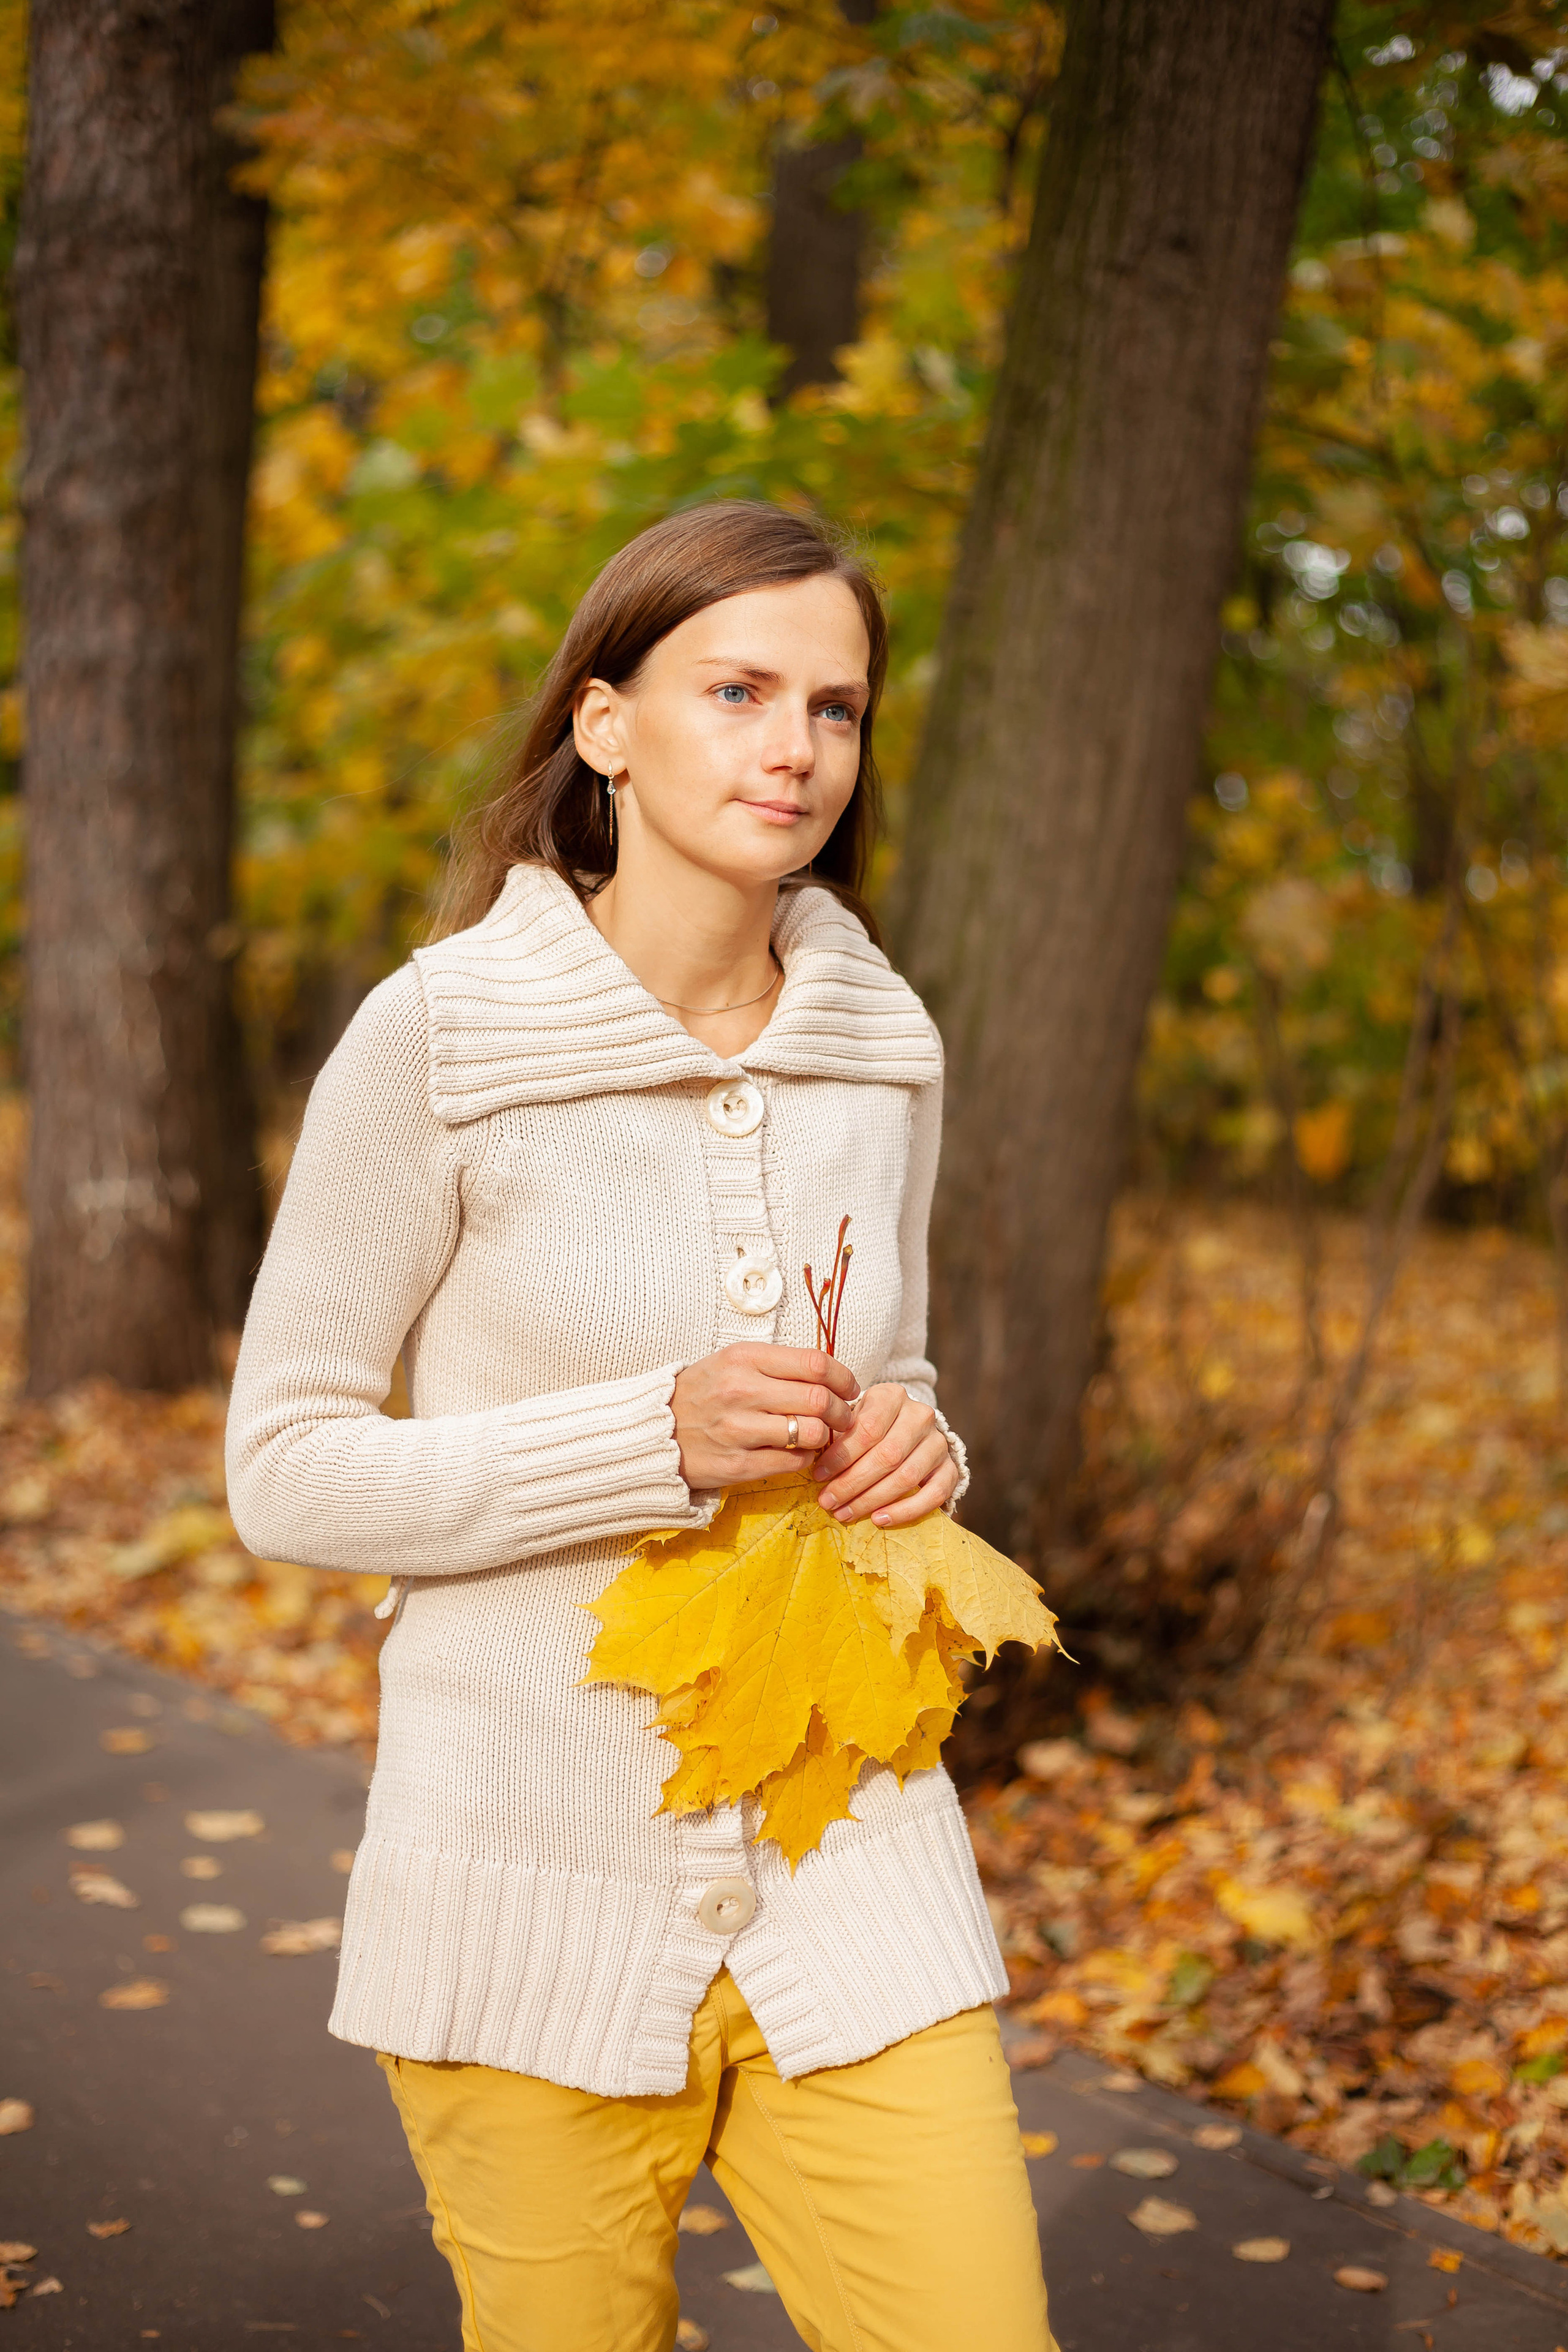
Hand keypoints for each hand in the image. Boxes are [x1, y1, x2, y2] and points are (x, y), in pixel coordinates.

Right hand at [671, 1344, 859, 1491]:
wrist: (654, 1432)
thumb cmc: (702, 1393)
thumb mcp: (732, 1363)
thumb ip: (777, 1365)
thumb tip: (829, 1374)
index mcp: (744, 1358)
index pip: (815, 1363)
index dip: (843, 1377)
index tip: (850, 1388)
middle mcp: (741, 1391)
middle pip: (820, 1400)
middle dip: (843, 1411)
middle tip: (844, 1417)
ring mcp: (738, 1430)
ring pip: (811, 1433)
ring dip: (826, 1437)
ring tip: (820, 1436)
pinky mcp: (736, 1465)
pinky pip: (792, 1461)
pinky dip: (805, 1458)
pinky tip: (798, 1452)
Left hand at [811, 1382, 958, 1527]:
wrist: (908, 1429)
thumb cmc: (870, 1426)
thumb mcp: (852, 1419)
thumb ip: (837, 1435)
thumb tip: (815, 1467)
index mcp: (892, 1396)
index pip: (867, 1429)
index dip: (841, 1457)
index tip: (818, 1476)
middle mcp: (921, 1415)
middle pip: (886, 1456)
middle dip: (852, 1483)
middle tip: (828, 1502)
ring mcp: (939, 1442)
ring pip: (906, 1476)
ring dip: (872, 1500)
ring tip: (845, 1513)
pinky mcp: (950, 1468)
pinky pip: (933, 1495)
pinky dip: (905, 1511)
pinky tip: (879, 1520)